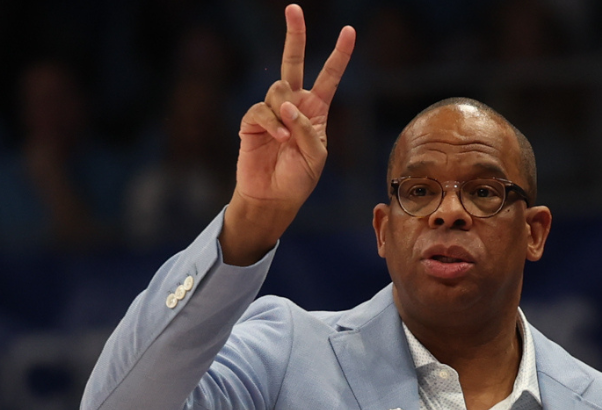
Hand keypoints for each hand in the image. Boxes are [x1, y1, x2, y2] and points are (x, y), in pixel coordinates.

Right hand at [222, 4, 354, 264]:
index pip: (328, 77)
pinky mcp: (252, 122)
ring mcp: (271, 111)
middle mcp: (293, 105)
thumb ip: (307, 131)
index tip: (349, 31)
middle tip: (294, 9)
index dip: (339, 55)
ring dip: (284, 112)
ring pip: (277, 89)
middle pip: (292, 62)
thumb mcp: (316, 157)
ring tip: (285, 138)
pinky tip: (276, 139)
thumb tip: (286, 107)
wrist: (273, 198)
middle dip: (295, 35)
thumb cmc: (298, 179)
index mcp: (315, 111)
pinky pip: (261, 110)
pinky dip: (270, 124)